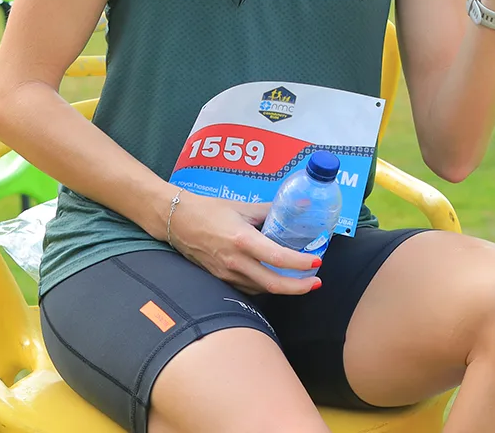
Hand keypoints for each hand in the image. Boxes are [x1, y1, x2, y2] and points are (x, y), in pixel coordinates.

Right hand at [163, 191, 319, 294]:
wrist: (177, 221)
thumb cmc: (210, 210)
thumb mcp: (244, 207)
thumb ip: (271, 210)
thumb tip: (300, 205)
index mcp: (242, 240)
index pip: (276, 257)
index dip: (299, 263)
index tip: (317, 262)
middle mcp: (234, 261)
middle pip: (272, 284)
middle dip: (298, 287)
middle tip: (316, 282)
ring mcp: (226, 274)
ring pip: (261, 289)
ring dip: (283, 288)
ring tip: (301, 281)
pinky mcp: (219, 279)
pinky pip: (248, 289)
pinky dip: (265, 287)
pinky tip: (276, 280)